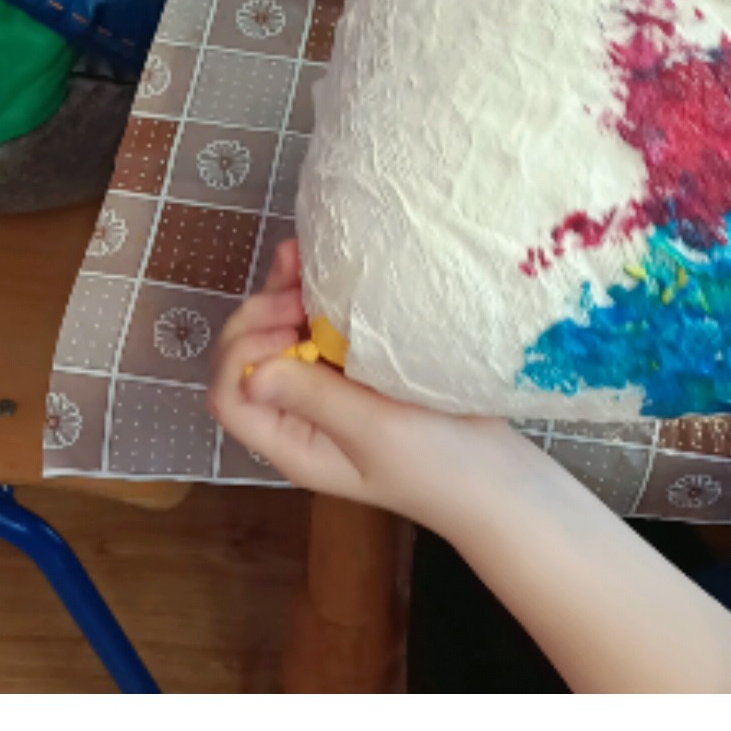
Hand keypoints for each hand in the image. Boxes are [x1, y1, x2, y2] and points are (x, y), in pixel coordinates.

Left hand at [210, 243, 530, 522]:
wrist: (499, 471)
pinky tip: (315, 261)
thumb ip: (314, 398)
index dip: (241, 356)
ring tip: (302, 260)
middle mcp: (298, 414)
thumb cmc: (439, 463)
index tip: (285, 333)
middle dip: (259, 316)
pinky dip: (306, 288)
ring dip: (280, 292)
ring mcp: (324, 385)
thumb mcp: (375, 433)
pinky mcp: (352, 362)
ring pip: (275, 330)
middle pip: (246, 356)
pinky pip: (312, 321)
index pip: (230, 399)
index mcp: (293, 443)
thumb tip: (252, 371)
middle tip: (299, 295)